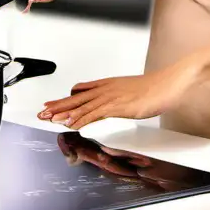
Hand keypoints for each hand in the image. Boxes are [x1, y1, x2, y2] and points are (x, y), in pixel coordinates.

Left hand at [38, 63, 198, 129]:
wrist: (167, 84)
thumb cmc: (151, 88)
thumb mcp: (126, 90)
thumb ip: (112, 95)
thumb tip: (100, 101)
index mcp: (106, 85)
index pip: (78, 93)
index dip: (63, 100)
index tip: (50, 106)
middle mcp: (105, 89)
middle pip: (75, 99)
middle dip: (57, 107)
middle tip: (42, 113)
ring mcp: (110, 97)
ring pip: (82, 106)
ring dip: (65, 114)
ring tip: (51, 120)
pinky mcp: (118, 105)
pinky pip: (95, 113)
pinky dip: (82, 119)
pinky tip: (73, 125)